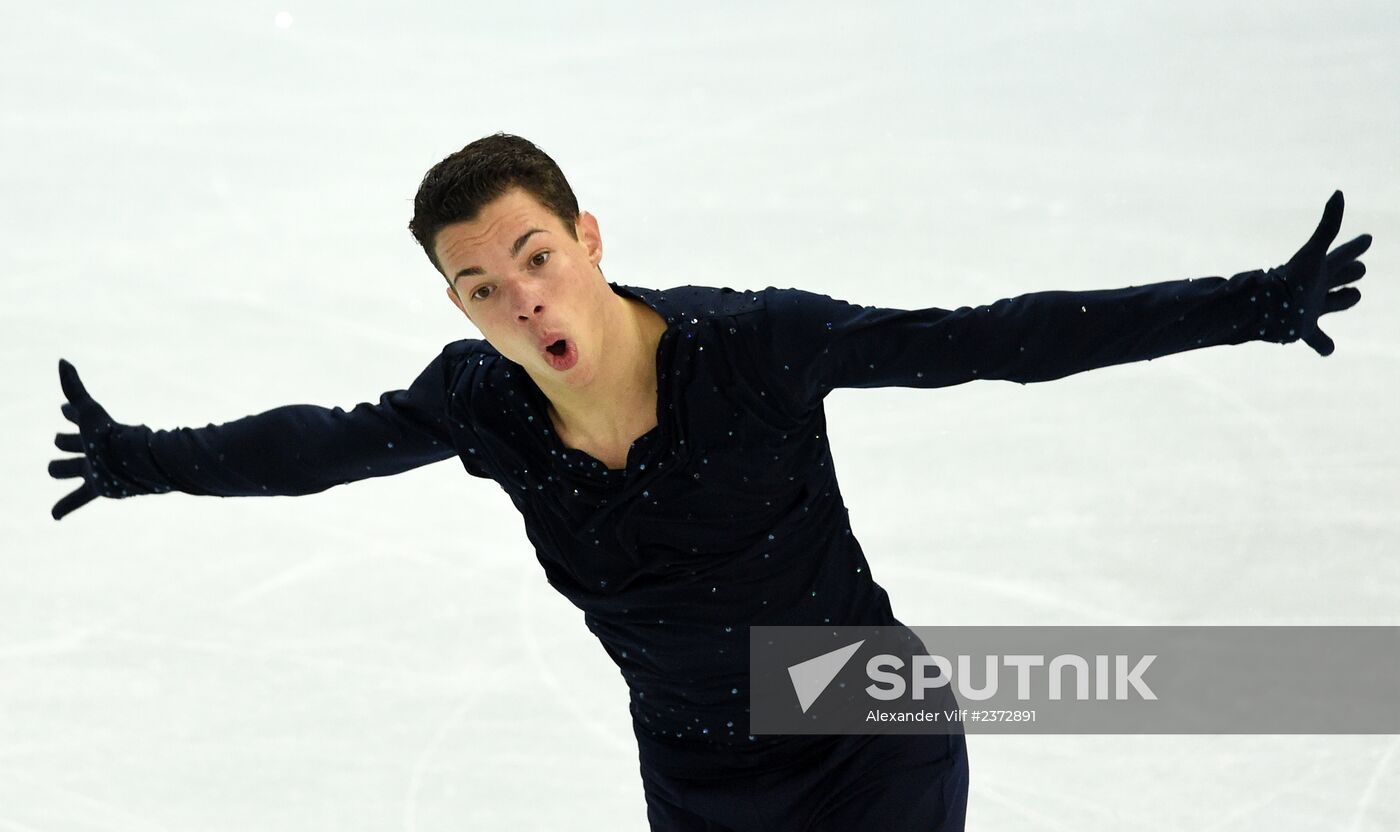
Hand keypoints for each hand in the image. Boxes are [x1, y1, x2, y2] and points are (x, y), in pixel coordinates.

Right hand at [48, 359, 151, 519]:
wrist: (135, 465)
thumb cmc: (111, 436)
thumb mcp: (88, 411)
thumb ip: (74, 387)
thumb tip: (62, 360)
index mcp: (89, 429)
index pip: (73, 417)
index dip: (70, 413)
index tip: (66, 409)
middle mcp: (91, 449)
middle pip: (68, 444)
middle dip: (64, 442)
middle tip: (60, 441)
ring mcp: (94, 469)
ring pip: (69, 470)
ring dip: (62, 470)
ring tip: (56, 472)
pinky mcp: (98, 488)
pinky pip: (77, 500)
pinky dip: (65, 506)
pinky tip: (55, 516)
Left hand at [1268, 190, 1370, 355]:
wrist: (1267, 310)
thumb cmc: (1291, 280)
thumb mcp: (1313, 252)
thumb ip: (1328, 226)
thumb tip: (1338, 193)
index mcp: (1321, 269)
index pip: (1343, 254)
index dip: (1355, 248)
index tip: (1366, 239)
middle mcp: (1318, 287)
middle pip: (1341, 276)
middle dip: (1351, 271)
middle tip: (1358, 267)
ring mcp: (1313, 308)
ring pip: (1336, 303)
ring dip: (1344, 300)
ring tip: (1353, 296)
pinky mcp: (1305, 330)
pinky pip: (1319, 341)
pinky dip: (1325, 346)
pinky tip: (1327, 351)